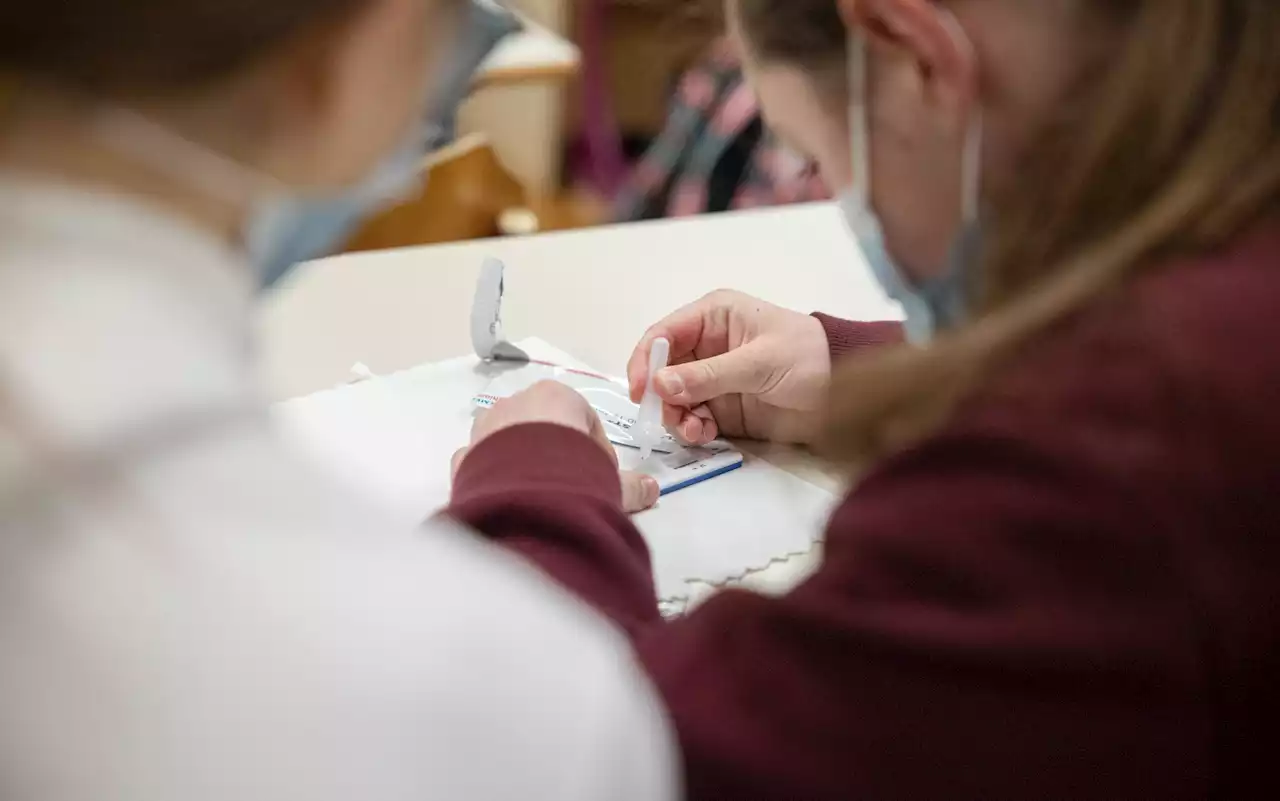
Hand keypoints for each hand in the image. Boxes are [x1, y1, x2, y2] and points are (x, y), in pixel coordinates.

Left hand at [454, 380, 659, 512]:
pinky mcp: (463, 459)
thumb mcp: (612, 482)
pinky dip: (495, 478)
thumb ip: (632, 485)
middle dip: (559, 453)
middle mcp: (515, 404)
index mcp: (554, 397)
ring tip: (543, 497)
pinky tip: (511, 501)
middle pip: (544, 426)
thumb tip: (652, 489)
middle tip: (574, 488)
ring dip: (525, 462)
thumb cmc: (574, 477)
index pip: (583, 418)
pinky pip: (482, 465)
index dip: (597, 450)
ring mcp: (484, 430)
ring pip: (509, 441)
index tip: (602, 477)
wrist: (522, 504)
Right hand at [627, 290, 830, 444]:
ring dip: (676, 416)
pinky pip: (693, 419)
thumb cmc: (808, 359)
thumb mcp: (759, 362)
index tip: (639, 390)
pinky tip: (703, 435)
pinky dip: (692, 429)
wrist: (846, 394)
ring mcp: (713, 378)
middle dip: (660, 395)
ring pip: (673, 398)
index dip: (645, 360)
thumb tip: (660, 385)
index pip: (664, 334)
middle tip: (668, 417)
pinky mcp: (722, 408)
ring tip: (694, 430)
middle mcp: (706, 346)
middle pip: (662, 370)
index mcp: (714, 317)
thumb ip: (709, 375)